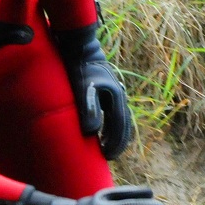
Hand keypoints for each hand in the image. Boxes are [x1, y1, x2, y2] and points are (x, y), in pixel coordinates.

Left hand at [55, 25, 132, 159]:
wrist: (80, 47)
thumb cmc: (79, 68)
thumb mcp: (82, 88)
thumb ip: (88, 109)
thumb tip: (92, 132)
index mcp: (116, 98)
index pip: (120, 127)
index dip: (115, 144)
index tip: (107, 156)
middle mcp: (119, 96)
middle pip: (124, 125)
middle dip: (118, 143)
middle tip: (108, 157)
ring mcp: (115, 94)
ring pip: (120, 120)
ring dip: (115, 135)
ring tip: (106, 149)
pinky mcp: (108, 92)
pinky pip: (114, 114)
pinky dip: (111, 126)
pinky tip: (102, 133)